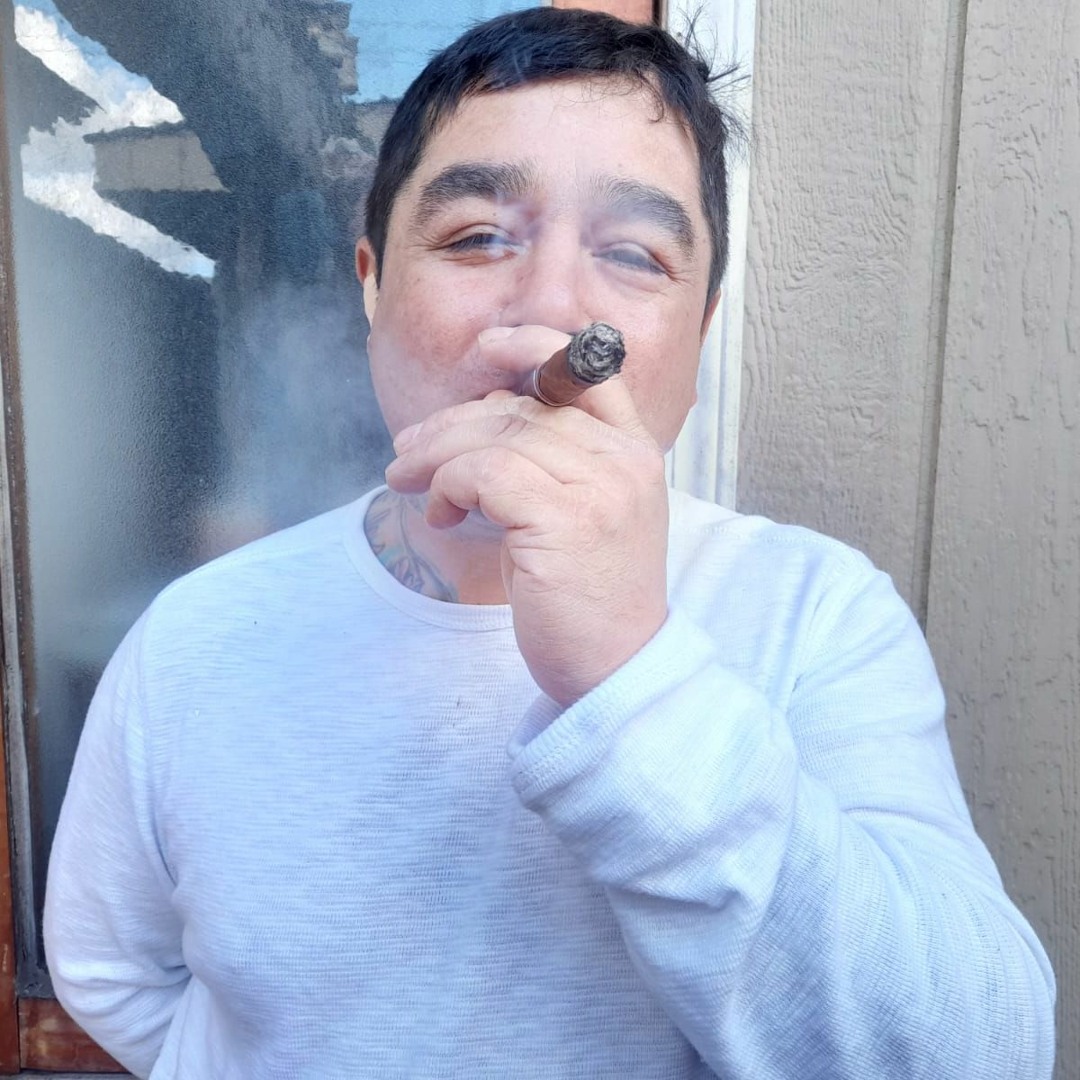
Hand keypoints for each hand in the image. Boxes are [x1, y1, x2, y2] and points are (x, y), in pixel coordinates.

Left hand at [384, 325, 669, 705]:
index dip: (533, 346)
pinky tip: (440, 515)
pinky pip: (484, 474)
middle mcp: (624, 460)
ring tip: (407, 482)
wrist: (615, 669)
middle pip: (520, 408)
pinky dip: (448, 486)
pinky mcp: (564, 519)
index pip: (591, 370)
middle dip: (450, 423)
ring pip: (496, 435)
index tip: (486, 349)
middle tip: (406, 452)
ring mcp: (599, 487)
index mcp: (635, 451)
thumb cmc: (584, 597)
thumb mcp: (578, 514)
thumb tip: (485, 415)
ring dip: (435, 456)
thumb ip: (549, 460)